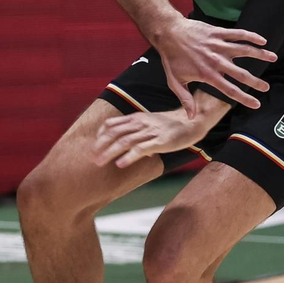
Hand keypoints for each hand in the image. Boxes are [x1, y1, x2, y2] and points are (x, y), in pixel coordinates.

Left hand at [93, 98, 228, 168]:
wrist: (191, 121)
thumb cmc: (170, 125)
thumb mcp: (150, 125)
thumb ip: (138, 134)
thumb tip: (129, 150)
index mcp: (136, 118)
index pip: (111, 124)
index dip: (100, 135)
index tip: (94, 146)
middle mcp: (140, 123)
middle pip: (114, 132)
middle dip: (101, 145)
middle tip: (92, 157)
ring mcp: (149, 132)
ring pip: (124, 141)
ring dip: (110, 152)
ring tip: (100, 162)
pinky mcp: (159, 141)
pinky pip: (140, 149)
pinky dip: (128, 157)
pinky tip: (120, 164)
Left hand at [150, 16, 273, 113]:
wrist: (168, 33)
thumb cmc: (171, 58)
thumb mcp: (175, 82)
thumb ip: (185, 99)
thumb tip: (191, 117)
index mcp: (207, 74)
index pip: (230, 90)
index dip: (245, 98)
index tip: (256, 104)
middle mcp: (216, 61)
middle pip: (241, 73)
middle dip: (256, 81)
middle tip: (266, 87)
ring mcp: (218, 45)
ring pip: (244, 50)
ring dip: (260, 54)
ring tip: (273, 58)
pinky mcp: (218, 33)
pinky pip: (238, 34)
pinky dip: (251, 36)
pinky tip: (262, 40)